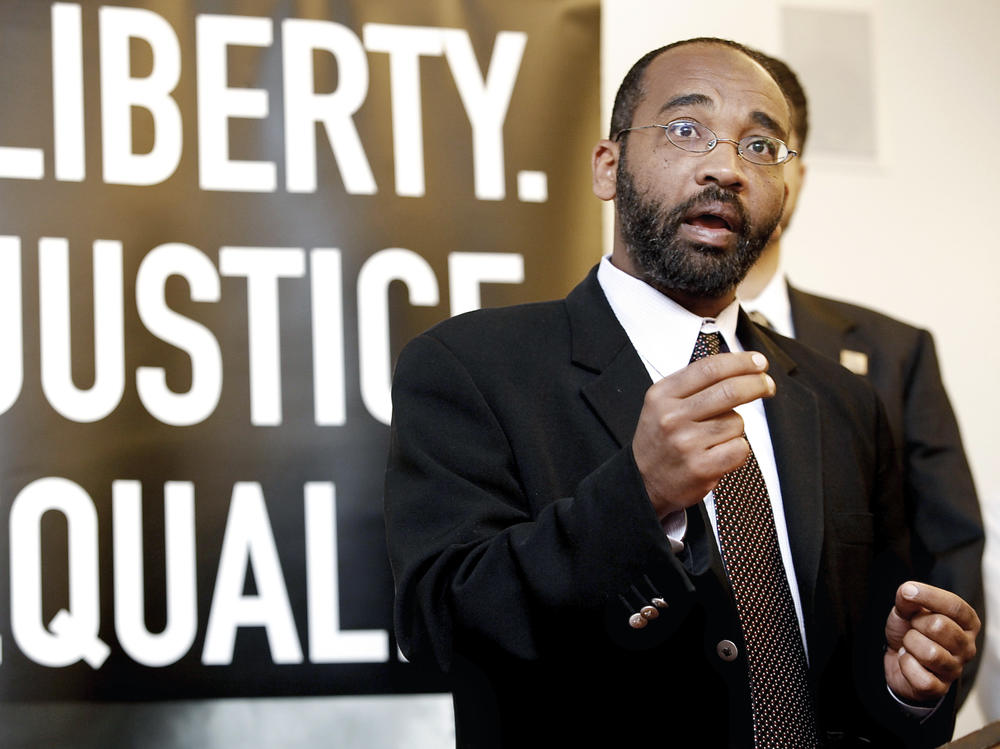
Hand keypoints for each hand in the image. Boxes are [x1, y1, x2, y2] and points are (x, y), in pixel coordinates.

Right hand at [632, 350, 774, 517]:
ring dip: (736, 426)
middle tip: (767, 385)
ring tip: (717, 437)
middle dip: (757, 384)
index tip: (759, 362)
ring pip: (736, 422)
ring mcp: (686, 443)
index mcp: (662, 395)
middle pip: (729, 390)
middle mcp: (672, 417)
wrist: (643, 481)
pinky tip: (721, 452)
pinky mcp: (701, 467)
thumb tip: (740, 367)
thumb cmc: (660, 439)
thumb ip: (694, 384)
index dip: (740, 362)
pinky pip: (740, 448)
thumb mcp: (663, 403)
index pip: (709, 368)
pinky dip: (738, 450)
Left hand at [883, 582, 980, 702]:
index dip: (929, 596)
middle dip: (916, 624)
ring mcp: (955, 669)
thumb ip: (908, 598)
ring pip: (930, 653)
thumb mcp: (906, 609)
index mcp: (966, 623)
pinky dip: (906, 665)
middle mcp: (966, 647)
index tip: (908, 591)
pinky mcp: (940, 688)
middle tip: (912, 628)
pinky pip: (921, 676)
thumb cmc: (910, 631)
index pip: (956, 606)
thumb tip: (908, 591)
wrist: (897, 659)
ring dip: (910, 645)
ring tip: (910, 645)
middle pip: (940, 627)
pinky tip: (908, 661)